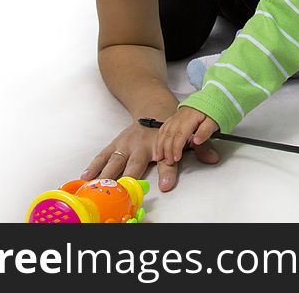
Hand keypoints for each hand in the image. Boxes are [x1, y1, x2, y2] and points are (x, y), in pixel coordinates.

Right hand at [80, 119, 218, 192]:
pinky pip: (103, 156)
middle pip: (135, 165)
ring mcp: (126, 145)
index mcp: (161, 144)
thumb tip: (213, 158)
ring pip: (115, 163)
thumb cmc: (170, 123)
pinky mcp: (115, 144)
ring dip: (106, 176)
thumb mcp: (188, 133)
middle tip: (122, 192)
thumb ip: (201, 147)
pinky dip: (94, 166)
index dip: (167, 173)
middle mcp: (142, 146)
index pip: (167, 161)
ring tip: (97, 190)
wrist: (152, 105)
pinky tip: (85, 178)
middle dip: (130, 179)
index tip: (166, 186)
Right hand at [154, 107, 220, 165]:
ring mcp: (175, 117)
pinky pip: (163, 128)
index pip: (180, 135)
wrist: (209, 99)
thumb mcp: (214, 122)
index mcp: (190, 118)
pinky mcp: (173, 119)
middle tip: (168, 162)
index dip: (177, 148)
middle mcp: (180, 117)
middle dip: (167, 150)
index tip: (176, 158)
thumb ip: (205, 131)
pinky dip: (159, 138)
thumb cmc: (211, 112)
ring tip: (159, 157)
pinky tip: (158, 146)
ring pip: (164, 132)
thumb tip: (197, 141)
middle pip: (169, 135)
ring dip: (160, 145)